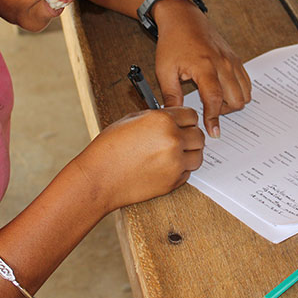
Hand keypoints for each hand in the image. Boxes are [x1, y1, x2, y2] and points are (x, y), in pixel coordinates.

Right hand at [75, 107, 204, 209]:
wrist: (99, 178)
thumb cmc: (109, 150)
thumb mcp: (131, 120)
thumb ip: (156, 117)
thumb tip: (170, 118)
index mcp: (163, 120)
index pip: (191, 115)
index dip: (186, 119)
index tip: (184, 123)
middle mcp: (173, 140)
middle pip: (199, 136)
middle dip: (190, 136)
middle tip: (181, 138)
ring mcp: (175, 163)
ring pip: (198, 156)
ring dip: (189, 154)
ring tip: (175, 153)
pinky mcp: (173, 181)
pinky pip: (188, 172)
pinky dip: (181, 169)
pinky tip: (166, 166)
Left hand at [152, 0, 251, 137]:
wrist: (183, 18)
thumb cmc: (173, 42)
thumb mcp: (164, 70)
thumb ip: (171, 96)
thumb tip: (175, 116)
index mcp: (204, 67)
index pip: (215, 99)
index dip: (214, 119)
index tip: (213, 132)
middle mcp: (222, 63)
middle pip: (236, 99)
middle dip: (224, 111)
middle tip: (208, 110)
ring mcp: (231, 60)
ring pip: (245, 92)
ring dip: (232, 102)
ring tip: (214, 99)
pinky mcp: (235, 58)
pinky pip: (246, 81)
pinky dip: (238, 91)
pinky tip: (222, 90)